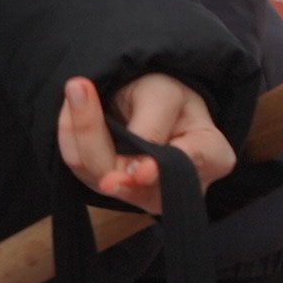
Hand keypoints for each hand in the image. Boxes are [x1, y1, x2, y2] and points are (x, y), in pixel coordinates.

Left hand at [55, 73, 235, 212]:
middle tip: (77, 90)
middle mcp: (183, 184)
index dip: (159, 172)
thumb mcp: (163, 94)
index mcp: (211, 154)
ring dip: (79, 135)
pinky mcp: (116, 188)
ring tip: (75, 92)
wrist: (146, 95)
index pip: (185, 168)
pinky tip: (71, 113)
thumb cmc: (164, 92)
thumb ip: (150, 128)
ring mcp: (148, 192)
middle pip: (135, 183)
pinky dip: (71, 140)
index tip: (140, 171)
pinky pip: (83, 173)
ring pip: (102, 180)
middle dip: (97, 140)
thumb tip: (134, 173)